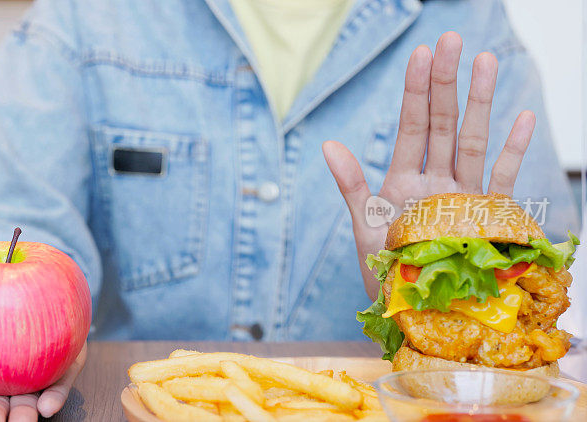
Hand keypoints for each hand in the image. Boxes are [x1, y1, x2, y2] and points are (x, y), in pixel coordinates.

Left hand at [322, 32, 534, 298]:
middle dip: (446, 83)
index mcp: (403, 182)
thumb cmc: (387, 275)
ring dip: (480, 103)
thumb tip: (327, 144)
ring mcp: (463, 197)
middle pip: (442, 123)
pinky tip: (522, 119)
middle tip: (452, 40)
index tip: (422, 53)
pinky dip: (513, 151)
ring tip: (486, 62)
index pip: (412, 127)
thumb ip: (351, 186)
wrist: (417, 316)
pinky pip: (504, 179)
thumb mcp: (365, 229)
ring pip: (472, 141)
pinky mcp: (488, 218)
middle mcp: (435, 183)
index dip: (416, 91)